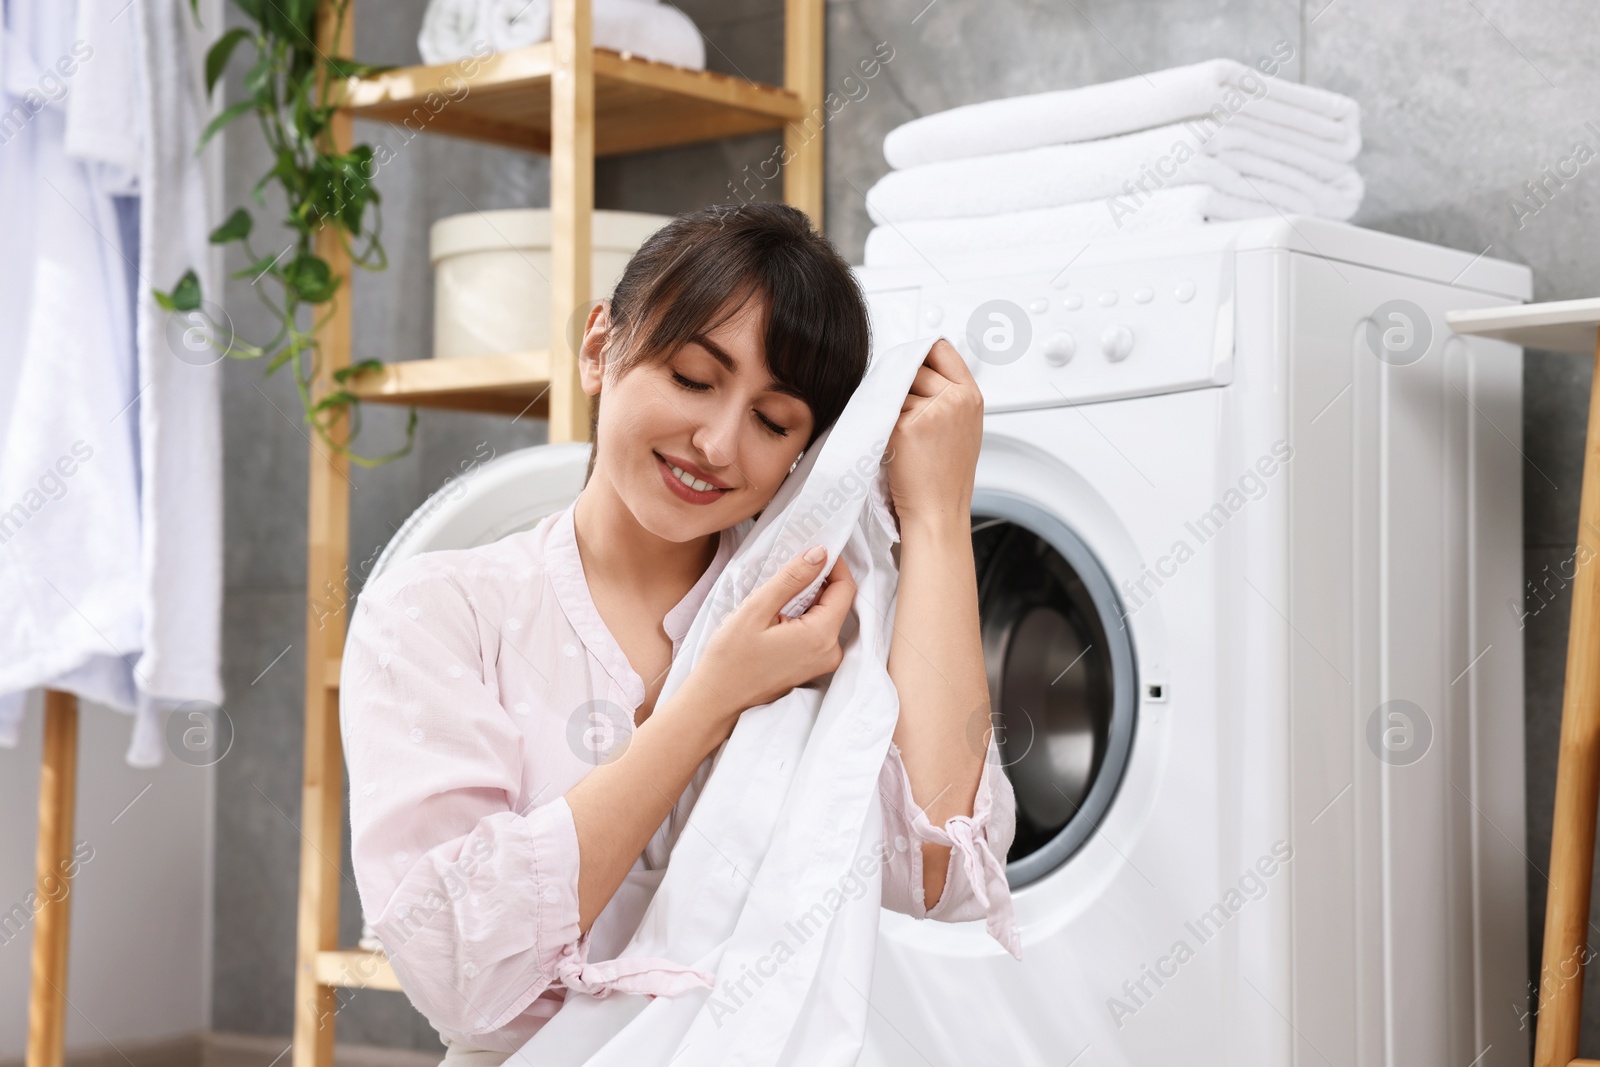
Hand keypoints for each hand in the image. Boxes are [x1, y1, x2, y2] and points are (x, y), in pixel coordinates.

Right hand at [692, 548, 856, 726]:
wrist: (716, 700)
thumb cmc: (730, 658)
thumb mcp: (757, 609)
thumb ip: (792, 579)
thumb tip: (821, 554)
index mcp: (821, 636)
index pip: (846, 588)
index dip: (834, 565)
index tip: (813, 549)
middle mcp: (830, 652)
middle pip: (838, 601)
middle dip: (819, 580)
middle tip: (790, 567)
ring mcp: (823, 662)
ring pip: (827, 615)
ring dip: (809, 597)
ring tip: (780, 591)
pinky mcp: (812, 666)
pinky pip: (818, 631)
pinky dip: (804, 614)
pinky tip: (779, 612)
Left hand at [884, 338, 982, 530]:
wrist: (938, 512)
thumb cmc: (945, 477)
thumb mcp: (962, 427)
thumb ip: (948, 395)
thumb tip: (918, 369)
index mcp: (971, 397)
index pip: (942, 349)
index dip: (922, 354)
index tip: (909, 363)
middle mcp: (955, 400)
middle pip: (914, 367)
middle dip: (902, 386)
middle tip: (902, 414)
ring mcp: (931, 411)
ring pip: (896, 387)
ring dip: (891, 405)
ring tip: (902, 435)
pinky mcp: (906, 426)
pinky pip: (883, 407)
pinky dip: (880, 420)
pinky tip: (891, 442)